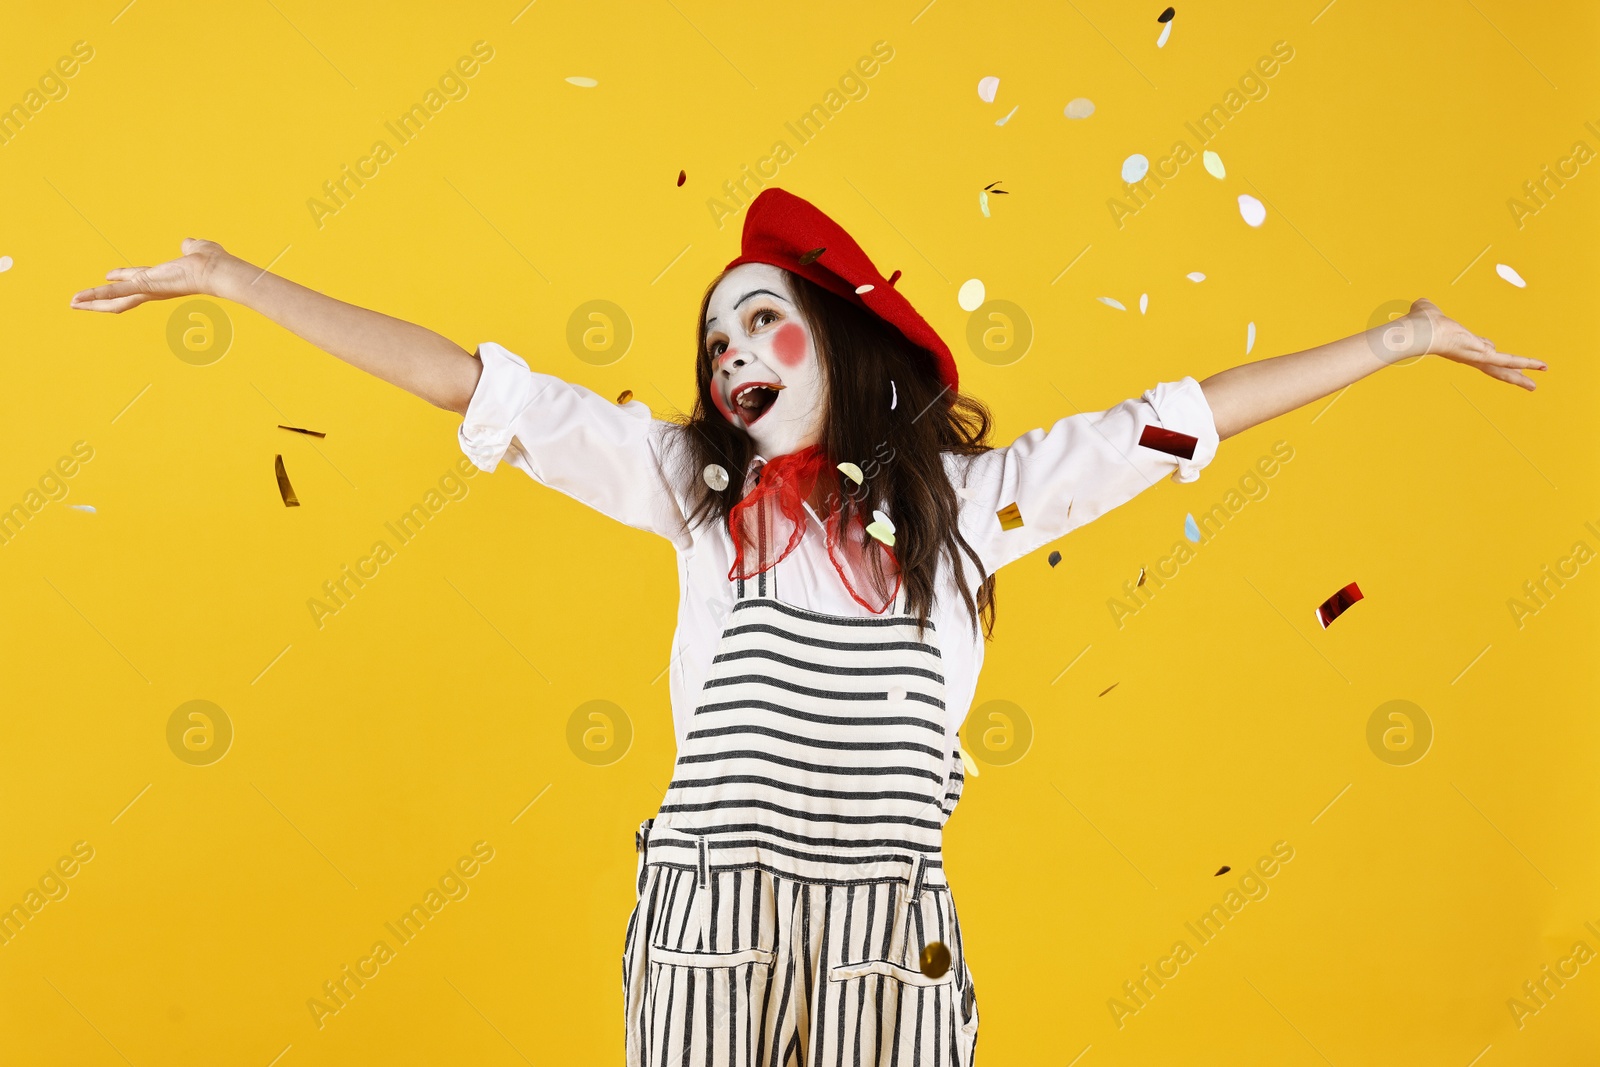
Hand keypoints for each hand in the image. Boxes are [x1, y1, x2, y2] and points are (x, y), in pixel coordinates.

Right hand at [69, 238, 234, 312]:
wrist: (219, 270)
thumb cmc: (213, 261)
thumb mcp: (197, 249)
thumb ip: (190, 247)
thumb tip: (188, 243)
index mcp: (163, 279)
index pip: (137, 281)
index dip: (122, 278)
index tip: (108, 275)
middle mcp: (154, 289)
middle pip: (122, 298)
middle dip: (101, 300)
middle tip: (80, 302)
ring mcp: (149, 290)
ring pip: (115, 300)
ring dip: (92, 302)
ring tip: (72, 303)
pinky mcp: (145, 287)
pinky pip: (116, 293)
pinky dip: (96, 295)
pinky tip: (78, 300)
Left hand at [1405, 297, 1546, 390]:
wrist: (1420, 332)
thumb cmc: (1420, 322)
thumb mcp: (1427, 312)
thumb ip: (1428, 309)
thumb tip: (1423, 306)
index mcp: (1459, 346)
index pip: (1480, 348)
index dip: (1488, 346)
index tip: (1493, 347)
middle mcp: (1469, 355)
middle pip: (1493, 367)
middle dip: (1509, 375)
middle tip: (1522, 381)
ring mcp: (1476, 357)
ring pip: (1502, 369)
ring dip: (1519, 377)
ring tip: (1533, 387)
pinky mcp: (1482, 355)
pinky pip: (1507, 360)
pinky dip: (1526, 363)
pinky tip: (1540, 367)